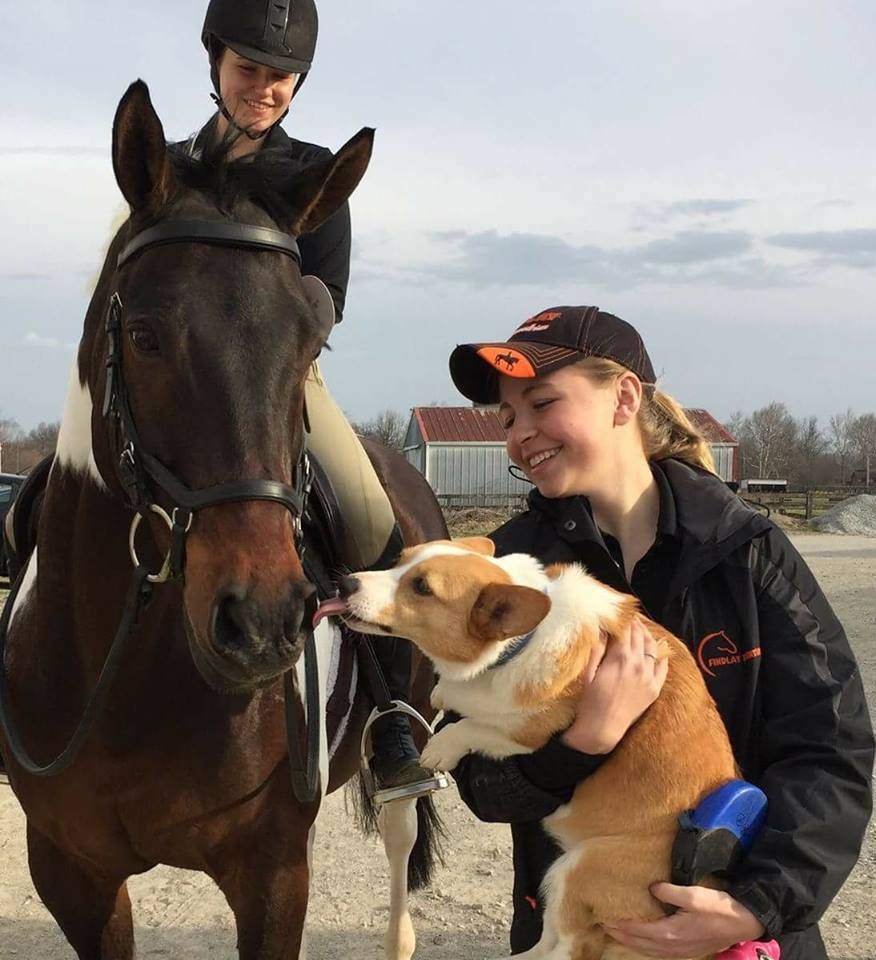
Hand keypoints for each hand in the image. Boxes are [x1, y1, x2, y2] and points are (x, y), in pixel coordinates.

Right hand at [561, 618, 667, 754]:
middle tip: (630, 615)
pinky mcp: (655, 689)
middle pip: (639, 636)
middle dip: (634, 623)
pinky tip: (658, 649)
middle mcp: (638, 664)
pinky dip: (661, 656)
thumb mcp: (587, 672)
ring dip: (647, 635)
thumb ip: (596, 648)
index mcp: (620, 658)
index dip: (622, 619)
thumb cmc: (589, 700)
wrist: (603, 729)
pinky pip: (663, 668)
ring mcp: (649, 677)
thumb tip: (601, 628)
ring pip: (652, 648)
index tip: (619, 611)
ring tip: (641, 628)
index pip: (625, 630)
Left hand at [603, 884, 765, 957]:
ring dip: (632, 943)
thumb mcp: (694, 895)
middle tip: (604, 927)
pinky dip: (646, 948)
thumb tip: (651, 888)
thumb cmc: (719, 908)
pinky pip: (660, 953)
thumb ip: (670, 891)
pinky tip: (643, 943)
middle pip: (641, 944)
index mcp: (671, 933)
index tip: (606, 920)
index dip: (622, 927)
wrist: (743, 923)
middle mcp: (673, 946)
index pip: (639, 931)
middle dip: (622, 936)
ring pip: (650, 951)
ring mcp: (681, 951)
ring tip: (618, 935)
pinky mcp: (688, 950)